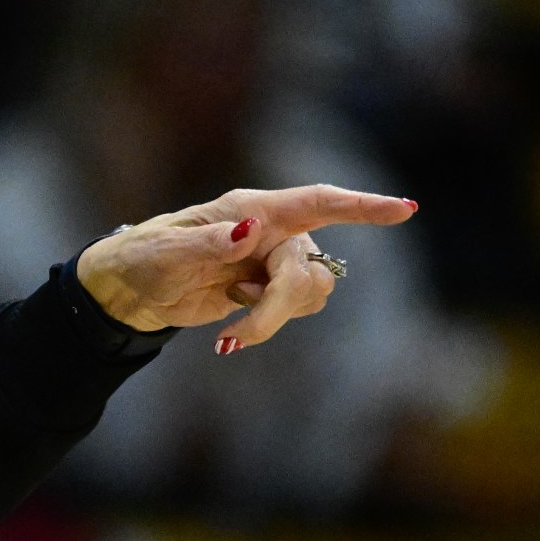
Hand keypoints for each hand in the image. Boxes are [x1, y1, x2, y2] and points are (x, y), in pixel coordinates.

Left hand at [76, 185, 418, 353]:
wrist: (134, 289)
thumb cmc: (146, 258)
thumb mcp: (168, 253)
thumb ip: (210, 243)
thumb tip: (251, 233)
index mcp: (253, 210)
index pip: (318, 203)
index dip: (362, 208)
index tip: (405, 210)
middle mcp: (273, 233)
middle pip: (309, 270)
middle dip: (279, 308)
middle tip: (237, 337)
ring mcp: (274, 262)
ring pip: (310, 293)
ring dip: (274, 320)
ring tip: (231, 330)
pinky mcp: (268, 291)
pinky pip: (293, 310)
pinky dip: (266, 327)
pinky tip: (232, 330)